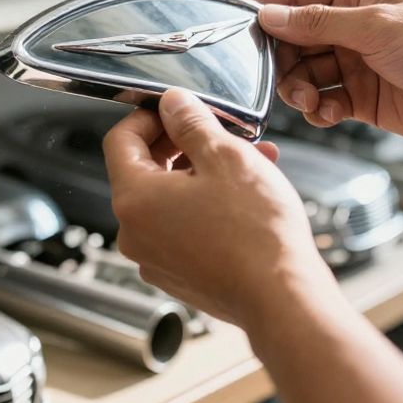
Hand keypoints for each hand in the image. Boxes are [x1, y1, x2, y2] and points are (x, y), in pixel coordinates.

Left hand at [103, 88, 336, 328]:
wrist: (282, 298)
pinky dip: (209, 205)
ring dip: (206, 173)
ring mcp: (156, 258)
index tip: (176, 108)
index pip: (120, 140)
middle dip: (187, 144)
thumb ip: (191, 122)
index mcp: (134, 199)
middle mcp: (135, 233)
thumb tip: (172, 104)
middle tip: (222, 132)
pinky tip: (247, 195)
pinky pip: (184, 226)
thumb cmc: (256, 233)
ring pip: (172, 198)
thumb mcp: (224, 156)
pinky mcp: (180, 275)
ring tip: (252, 160)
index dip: (149, 116)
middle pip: (146, 169)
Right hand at [248, 0, 402, 142]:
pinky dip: (320, 110)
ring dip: (299, 89)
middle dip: (280, 61)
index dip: (263, 7)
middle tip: (281, 80)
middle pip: (292, 38)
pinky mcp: (362, 97)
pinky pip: (324, 101)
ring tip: (311, 102)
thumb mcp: (376, 27)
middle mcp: (351, 25)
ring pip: (304, 73)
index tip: (235, 27)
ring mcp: (356, 62)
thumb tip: (270, 15)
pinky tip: (330, 114)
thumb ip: (318, 22)